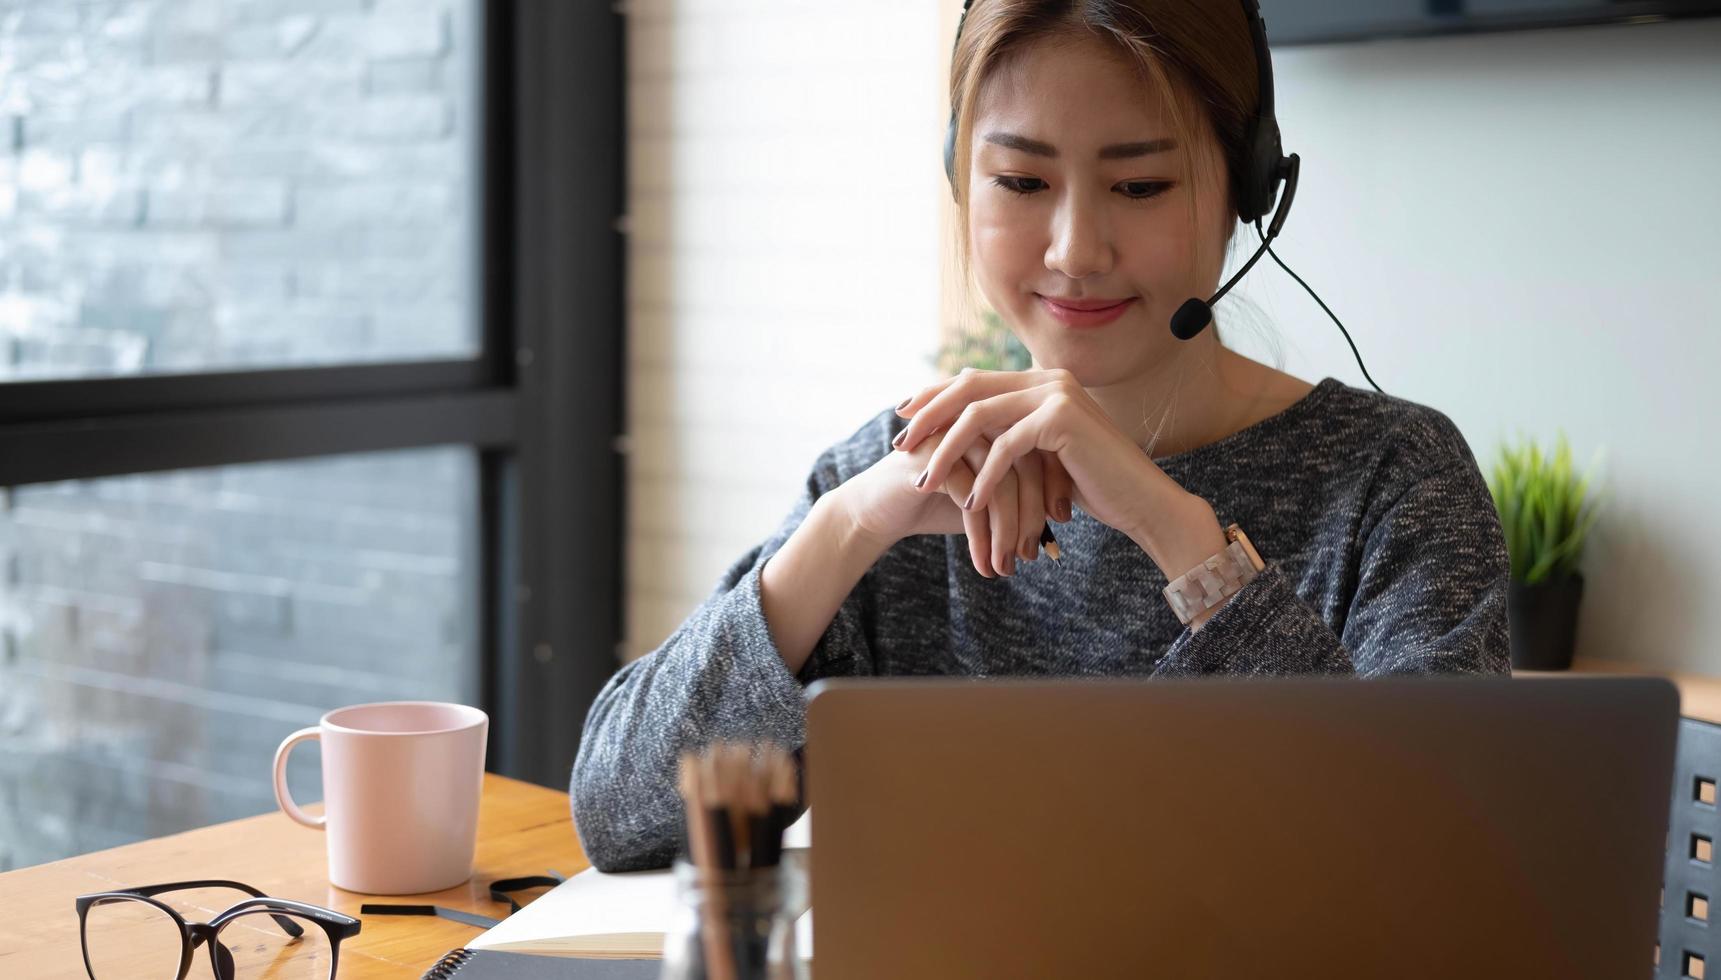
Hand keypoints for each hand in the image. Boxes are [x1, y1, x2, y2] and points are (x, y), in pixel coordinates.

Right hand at [837, 428, 1050, 577]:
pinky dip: (980, 536)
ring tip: (1007, 567)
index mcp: (995, 420)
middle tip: (1034, 554)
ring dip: (1007, 531)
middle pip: (1026, 463)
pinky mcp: (931, 455)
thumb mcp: (985, 501)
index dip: (1055, 486)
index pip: (1042, 447)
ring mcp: (953, 433)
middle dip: (1033, 514)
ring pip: (1001, 482)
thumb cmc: (936, 505)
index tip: (1061, 526)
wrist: (879, 512)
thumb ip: (1020, 496)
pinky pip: (971, 497)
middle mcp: (977, 420)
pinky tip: (983, 563)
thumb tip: (1061, 516)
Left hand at [894, 368, 1191, 556]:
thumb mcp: (1040, 458)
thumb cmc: (1091, 486)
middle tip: (898, 444)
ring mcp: (1056, 393)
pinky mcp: (1062, 419)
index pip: (975, 380)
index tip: (902, 417)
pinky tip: (970, 503)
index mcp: (1041, 381)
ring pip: (979, 416)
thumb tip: (961, 438)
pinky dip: (985, 476)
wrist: (1141, 502)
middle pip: (969, 387)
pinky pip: (1006, 445)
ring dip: (946, 451)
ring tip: (923, 481)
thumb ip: (1009, 438)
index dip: (934, 396)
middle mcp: (1048, 378)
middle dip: (928, 416)